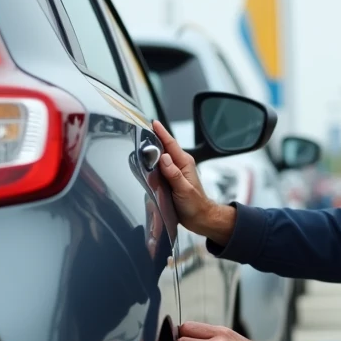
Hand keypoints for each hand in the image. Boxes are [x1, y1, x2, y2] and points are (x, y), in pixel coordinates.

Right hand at [152, 121, 234, 244]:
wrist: (200, 217)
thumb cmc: (195, 205)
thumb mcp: (184, 189)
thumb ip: (174, 174)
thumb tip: (164, 158)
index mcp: (184, 163)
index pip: (170, 144)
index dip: (161, 132)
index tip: (153, 123)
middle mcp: (180, 165)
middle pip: (165, 147)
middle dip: (154, 137)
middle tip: (141, 128)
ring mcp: (175, 171)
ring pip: (162, 156)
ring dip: (152, 149)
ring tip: (140, 141)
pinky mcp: (171, 179)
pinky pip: (160, 167)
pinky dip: (153, 162)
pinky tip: (145, 162)